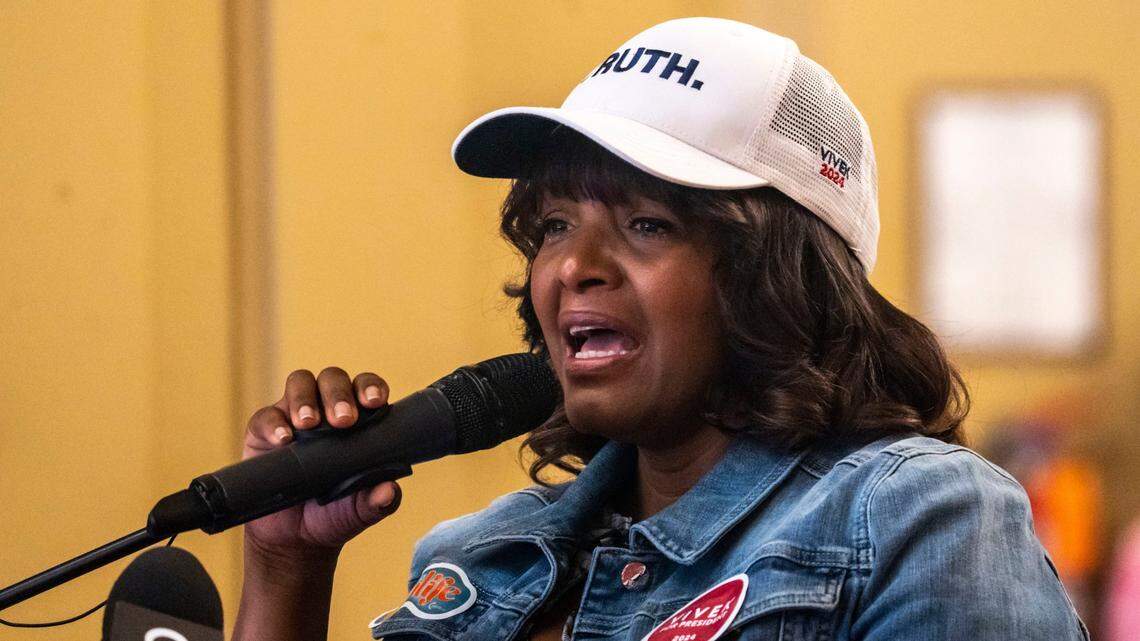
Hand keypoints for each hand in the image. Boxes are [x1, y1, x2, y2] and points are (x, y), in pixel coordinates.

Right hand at [241, 367, 401, 565]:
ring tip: (309, 423)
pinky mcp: (263, 431)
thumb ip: (378, 500)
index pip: (366, 389)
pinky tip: (282, 440)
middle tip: (343, 420)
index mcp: (358, 420)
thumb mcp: (360, 511)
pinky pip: (265, 416)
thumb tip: (389, 490)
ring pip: (300, 383)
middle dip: (339, 394)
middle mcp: (326, 409)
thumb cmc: (334, 514)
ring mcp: (293, 416)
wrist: (294, 540)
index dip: (371, 387)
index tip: (375, 401)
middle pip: (333, 379)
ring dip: (305, 398)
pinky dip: (273, 423)